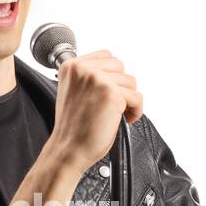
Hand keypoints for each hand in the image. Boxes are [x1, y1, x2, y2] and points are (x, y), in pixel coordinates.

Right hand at [44, 49, 143, 174]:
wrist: (68, 149)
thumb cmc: (72, 127)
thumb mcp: (73, 92)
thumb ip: (88, 78)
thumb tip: (114, 74)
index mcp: (72, 66)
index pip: (105, 56)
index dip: (112, 75)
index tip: (110, 91)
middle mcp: (83, 69)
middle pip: (120, 67)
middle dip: (121, 87)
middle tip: (115, 105)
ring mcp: (98, 80)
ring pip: (130, 82)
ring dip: (129, 99)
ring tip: (119, 114)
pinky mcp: (112, 94)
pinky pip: (137, 97)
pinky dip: (136, 110)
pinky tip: (125, 119)